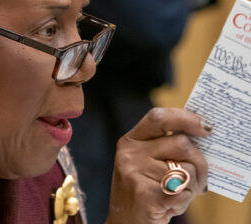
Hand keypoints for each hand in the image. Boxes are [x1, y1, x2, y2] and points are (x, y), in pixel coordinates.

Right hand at [106, 107, 211, 223]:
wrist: (125, 223)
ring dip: (193, 185)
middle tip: (199, 177)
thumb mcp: (145, 161)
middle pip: (181, 143)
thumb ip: (165, 145)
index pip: (158, 117)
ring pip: (187, 169)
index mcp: (130, 140)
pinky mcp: (145, 196)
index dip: (184, 118)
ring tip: (179, 193)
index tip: (206, 127)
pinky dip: (186, 200)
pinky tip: (172, 204)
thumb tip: (201, 134)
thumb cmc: (144, 189)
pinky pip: (183, 191)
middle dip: (200, 162)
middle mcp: (129, 153)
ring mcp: (135, 173)